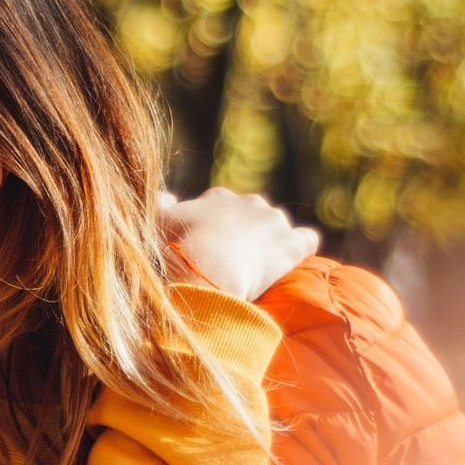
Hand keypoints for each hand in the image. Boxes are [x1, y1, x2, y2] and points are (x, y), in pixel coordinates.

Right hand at [159, 187, 318, 302]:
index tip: (213, 244)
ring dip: (274, 241)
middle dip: (248, 232)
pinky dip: (304, 247)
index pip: (223, 206)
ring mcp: (273, 223)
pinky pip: (307, 240)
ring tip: (265, 264)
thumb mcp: (157, 220)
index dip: (218, 226)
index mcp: (218, 199)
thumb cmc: (174, 246)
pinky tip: (298, 258)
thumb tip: (166, 196)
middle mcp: (249, 203)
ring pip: (279, 227)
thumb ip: (160, 204)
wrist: (204, 268)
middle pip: (253, 214)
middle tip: (237, 259)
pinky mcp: (291, 246)